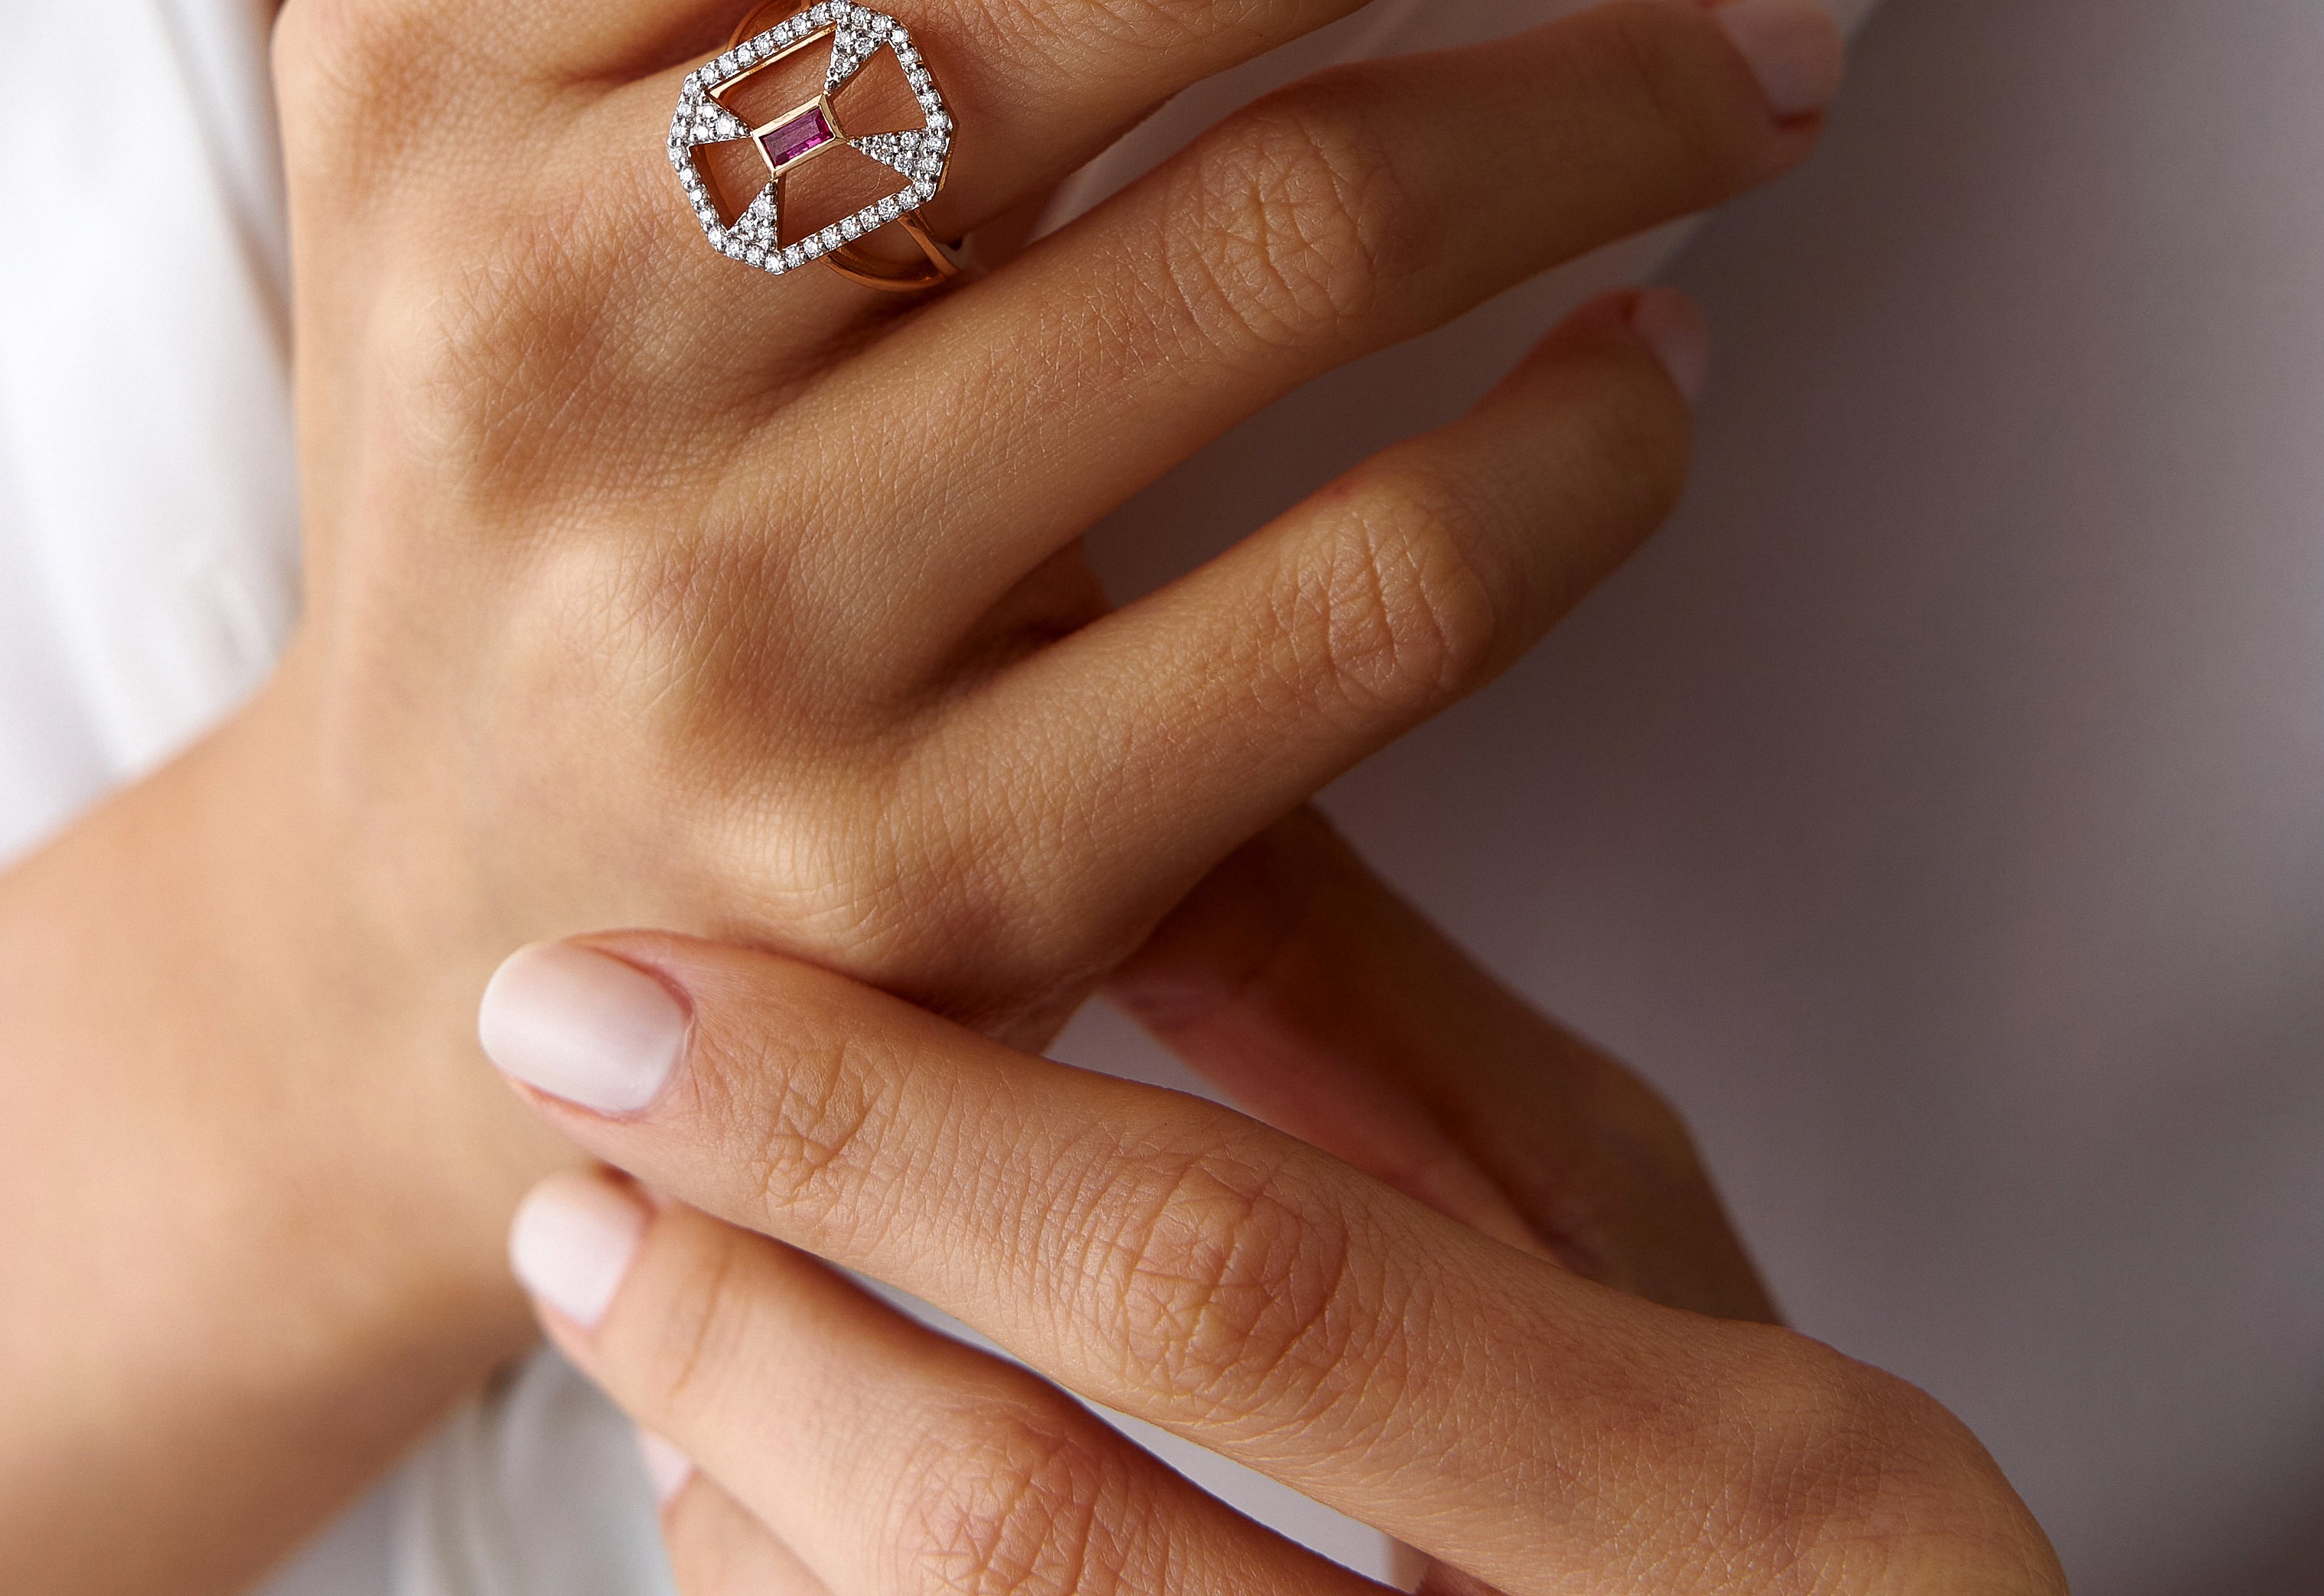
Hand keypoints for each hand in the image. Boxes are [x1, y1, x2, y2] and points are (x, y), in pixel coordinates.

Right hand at [252, 0, 1966, 1203]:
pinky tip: (1666, 362)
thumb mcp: (570, 65)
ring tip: (1792, 38)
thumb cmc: (542, 417)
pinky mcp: (926, 879)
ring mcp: (734, 613)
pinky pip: (1365, 607)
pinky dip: (1586, 455)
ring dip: (1629, 92)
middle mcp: (556, 300)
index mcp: (449, 34)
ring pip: (1300, 236)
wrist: (424, 943)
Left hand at [478, 815, 2067, 1595]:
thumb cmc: (1732, 1498)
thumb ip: (1388, 1038)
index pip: (1228, 1278)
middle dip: (744, 1313)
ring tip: (618, 1270)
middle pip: (1027, 1527)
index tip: (642, 994)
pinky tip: (727, 1484)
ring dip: (733, 1462)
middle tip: (560, 1128)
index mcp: (1763, 1502)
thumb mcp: (1630, 1250)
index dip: (895, 1131)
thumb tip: (1077, 800)